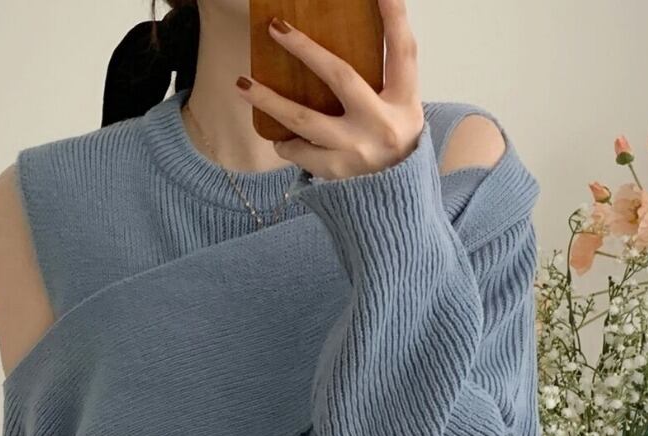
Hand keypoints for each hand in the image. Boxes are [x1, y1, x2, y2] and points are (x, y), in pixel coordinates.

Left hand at [234, 0, 423, 180]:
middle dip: (305, 49)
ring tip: (243, 86)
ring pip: (304, 119)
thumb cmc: (393, 150)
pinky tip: (280, 140)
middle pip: (341, 76)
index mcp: (404, 103)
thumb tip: (337, 54)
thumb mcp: (402, 114)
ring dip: (269, 101)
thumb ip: (382, 85)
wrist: (393, 205)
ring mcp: (356, 149)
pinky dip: (286, 143)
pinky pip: (299, 150)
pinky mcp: (335, 171)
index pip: (403, 52)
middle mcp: (382, 123)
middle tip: (276, 29)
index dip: (395, 17)